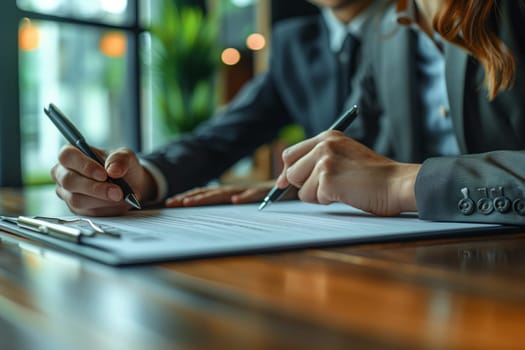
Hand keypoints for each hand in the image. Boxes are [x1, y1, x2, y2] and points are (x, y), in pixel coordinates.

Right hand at [51, 145, 155, 215]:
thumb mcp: (126, 156)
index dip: (84, 166)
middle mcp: (63, 173)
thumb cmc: (120, 166)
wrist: (129, 185)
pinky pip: (85, 212)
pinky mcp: (75, 208)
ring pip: (76, 199)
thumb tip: (113, 171)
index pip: (67, 156)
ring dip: (101, 200)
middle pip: (69, 181)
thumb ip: (120, 159)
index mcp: (71, 154)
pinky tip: (116, 204)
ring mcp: (67, 192)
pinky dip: (104, 209)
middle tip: (116, 191)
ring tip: (119, 197)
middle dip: (94, 188)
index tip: (104, 174)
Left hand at [165, 181, 293, 206]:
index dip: (189, 197)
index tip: (171, 202)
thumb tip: (224, 210)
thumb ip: (237, 203)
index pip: (207, 194)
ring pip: (226, 193)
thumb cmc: (271, 195)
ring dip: (208, 198)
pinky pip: (255, 195)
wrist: (295, 183)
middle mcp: (237, 190)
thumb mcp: (250, 200)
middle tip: (171, 202)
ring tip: (191, 203)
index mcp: (232, 193)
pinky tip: (236, 201)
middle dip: (189, 198)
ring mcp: (250, 190)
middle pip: (210, 193)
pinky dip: (245, 197)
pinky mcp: (266, 192)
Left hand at [275, 130, 419, 215]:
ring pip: (301, 189)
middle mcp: (324, 145)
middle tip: (328, 187)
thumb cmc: (372, 176)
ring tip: (342, 189)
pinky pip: (313, 198)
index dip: (288, 172)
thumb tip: (282, 179)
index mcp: (327, 137)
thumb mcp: (343, 157)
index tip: (283, 184)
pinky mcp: (327, 178)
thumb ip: (317, 160)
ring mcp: (324, 160)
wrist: (396, 184)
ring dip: (317, 195)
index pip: (291, 154)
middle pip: (291, 172)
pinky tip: (346, 194)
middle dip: (303, 185)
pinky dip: (327, 201)